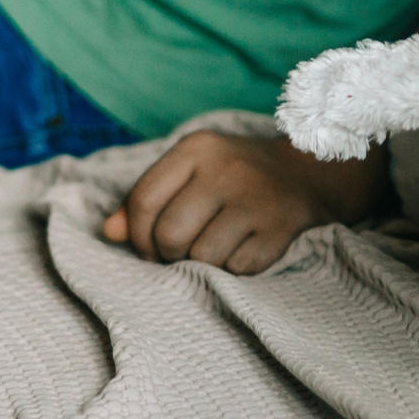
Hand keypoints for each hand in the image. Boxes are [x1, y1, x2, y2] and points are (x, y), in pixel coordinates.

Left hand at [102, 130, 388, 273]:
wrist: (308, 173)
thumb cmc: (232, 177)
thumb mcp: (189, 172)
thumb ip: (146, 198)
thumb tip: (109, 232)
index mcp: (196, 149)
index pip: (143, 199)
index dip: (136, 234)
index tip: (145, 248)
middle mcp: (225, 170)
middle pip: (169, 234)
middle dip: (166, 255)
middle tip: (176, 256)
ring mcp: (256, 199)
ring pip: (202, 256)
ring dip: (200, 265)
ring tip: (209, 252)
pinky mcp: (281, 227)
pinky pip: (237, 268)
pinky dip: (232, 269)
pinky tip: (240, 252)